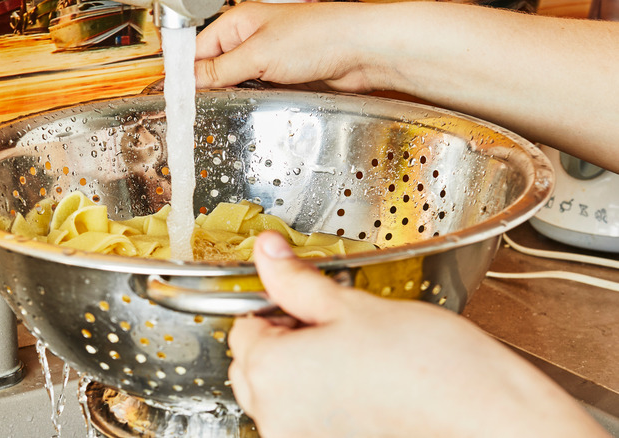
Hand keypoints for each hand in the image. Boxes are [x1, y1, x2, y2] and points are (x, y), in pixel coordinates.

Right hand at [194, 2, 387, 91]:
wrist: (362, 52)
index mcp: (239, 23)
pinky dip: (251, 101)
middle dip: (208, 89)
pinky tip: (250, 108)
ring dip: (232, 97)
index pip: (197, 49)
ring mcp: (268, 59)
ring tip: (226, 110)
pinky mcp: (283, 78)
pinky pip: (257, 92)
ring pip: (235, 83)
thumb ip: (220, 70)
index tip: (175, 97)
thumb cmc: (320, 36)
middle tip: (198, 111)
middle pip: (214, 69)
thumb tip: (189, 82)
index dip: (184, 74)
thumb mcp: (259, 54)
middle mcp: (251, 39)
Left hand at [229, 231, 607, 437]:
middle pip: (255, 368)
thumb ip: (297, 281)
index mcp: (271, 374)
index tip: (307, 302)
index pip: (243, 329)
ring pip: (279, 398)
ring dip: (302, 376)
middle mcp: (275, 419)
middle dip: (285, 343)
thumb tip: (268, 251)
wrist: (487, 420)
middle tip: (335, 327)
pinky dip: (321, 405)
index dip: (276, 308)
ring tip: (356, 360)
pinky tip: (363, 389)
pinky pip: (304, 423)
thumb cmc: (430, 368)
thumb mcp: (354, 306)